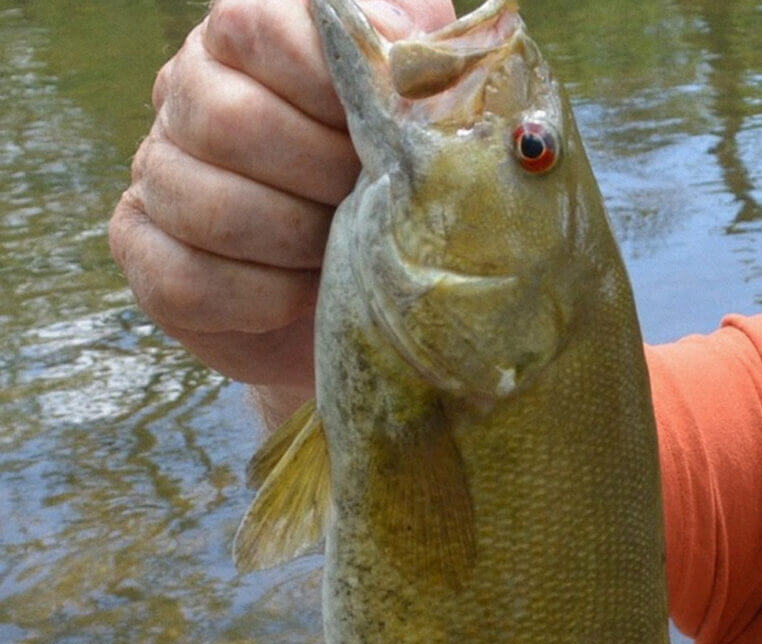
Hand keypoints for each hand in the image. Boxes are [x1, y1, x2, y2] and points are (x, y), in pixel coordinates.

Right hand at [109, 0, 454, 422]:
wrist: (352, 291)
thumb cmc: (388, 188)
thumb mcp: (416, 113)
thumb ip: (416, 64)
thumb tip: (403, 50)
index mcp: (246, 38)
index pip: (257, 26)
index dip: (325, 83)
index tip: (377, 130)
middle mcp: (184, 94)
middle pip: (227, 121)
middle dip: (319, 174)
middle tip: (368, 203)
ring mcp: (156, 174)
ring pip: (208, 206)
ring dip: (296, 242)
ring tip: (342, 253)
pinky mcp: (145, 253)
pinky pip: (188, 280)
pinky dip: (262, 298)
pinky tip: (303, 295)